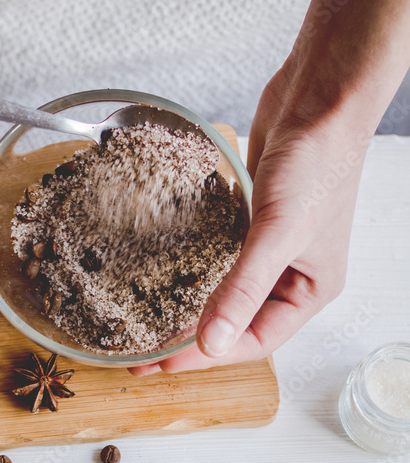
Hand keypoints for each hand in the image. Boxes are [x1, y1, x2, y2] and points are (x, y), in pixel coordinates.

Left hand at [129, 67, 369, 375]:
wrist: (320, 98)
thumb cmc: (317, 164)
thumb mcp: (279, 233)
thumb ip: (244, 289)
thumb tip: (212, 345)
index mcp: (309, 291)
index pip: (253, 341)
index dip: (207, 357)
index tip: (161, 364)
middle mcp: (289, 276)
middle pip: (234, 323)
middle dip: (190, 340)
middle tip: (142, 355)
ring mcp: (267, 247)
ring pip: (221, 291)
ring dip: (186, 306)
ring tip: (144, 323)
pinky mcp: (247, 220)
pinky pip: (214, 255)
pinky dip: (188, 266)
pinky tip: (158, 273)